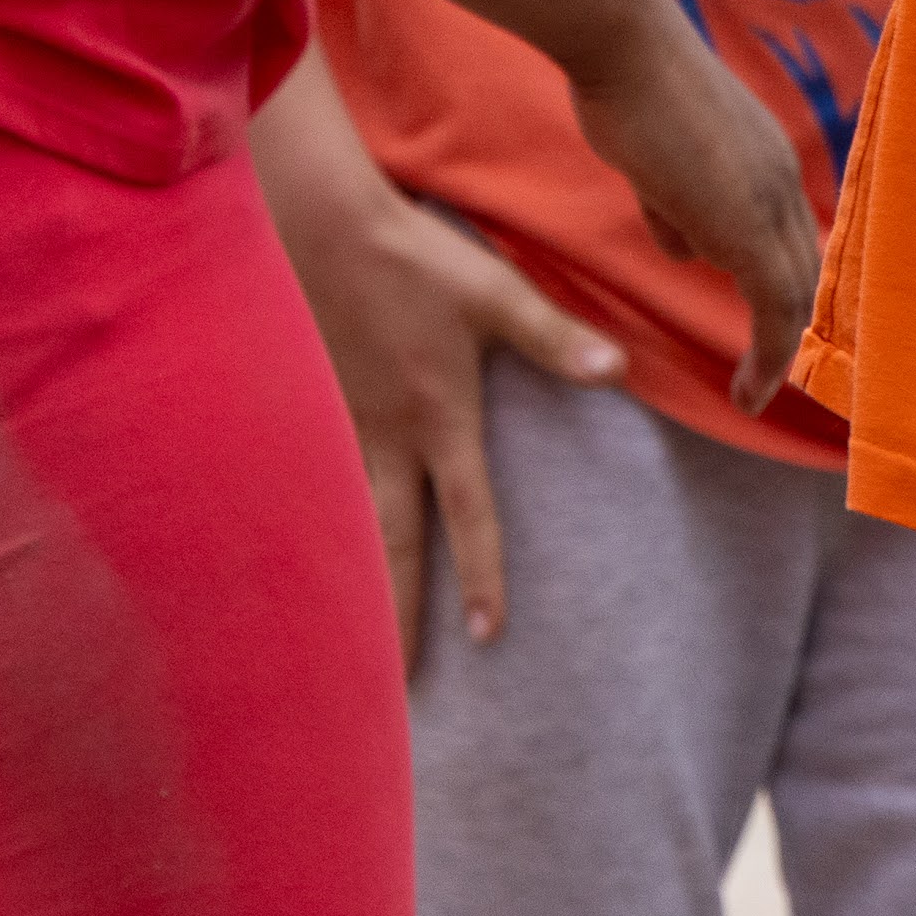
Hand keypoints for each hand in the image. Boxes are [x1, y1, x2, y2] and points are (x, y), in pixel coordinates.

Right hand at [267, 140, 625, 658]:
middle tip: (397, 685)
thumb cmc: (417, 261)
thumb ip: (556, 339)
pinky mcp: (307, 413)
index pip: (468, 514)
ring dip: (348, 584)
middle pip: (394, 545)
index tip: (487, 635)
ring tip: (339, 645)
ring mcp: (340, 430)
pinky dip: (307, 535)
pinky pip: (310, 491)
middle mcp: (388, 439)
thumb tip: (619, 371)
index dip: (480, 573)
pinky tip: (295, 566)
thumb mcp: (497, 297)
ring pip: (345, 527)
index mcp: (440, 419)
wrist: (323, 230)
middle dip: (399, 616)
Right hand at [566, 7, 825, 418]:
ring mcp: (770, 198)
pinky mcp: (748, 226)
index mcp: (766, 156)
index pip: (791, 235)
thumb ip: (676, 202)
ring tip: (755, 392)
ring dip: (776, 349)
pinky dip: (767, 356)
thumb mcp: (655, 160)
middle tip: (769, 377)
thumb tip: (683, 242)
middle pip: (802, 268)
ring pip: (792, 293)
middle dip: (789, 326)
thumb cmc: (626, 86)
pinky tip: (747, 391)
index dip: (784, 286)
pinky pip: (774, 308)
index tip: (769, 329)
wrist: (623, 42)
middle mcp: (782, 176)